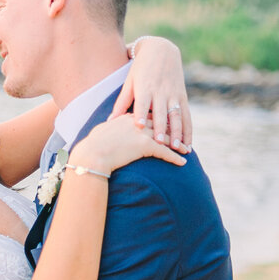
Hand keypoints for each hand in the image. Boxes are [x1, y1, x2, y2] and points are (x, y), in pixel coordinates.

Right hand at [70, 113, 186, 177]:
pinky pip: (165, 151)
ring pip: (166, 137)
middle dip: (172, 130)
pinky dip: (175, 157)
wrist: (92, 154)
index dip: (159, 120)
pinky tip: (182, 163)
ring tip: (186, 150)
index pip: (148, 116)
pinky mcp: (145, 145)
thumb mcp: (101, 132)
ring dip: (178, 144)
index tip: (166, 124)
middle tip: (181, 136)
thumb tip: (105, 131)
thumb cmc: (92, 146)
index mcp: (128, 117)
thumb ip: (109, 129)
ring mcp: (142, 132)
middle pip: (161, 124)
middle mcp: (137, 122)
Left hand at [114, 36, 192, 152]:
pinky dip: (188, 130)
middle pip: (161, 112)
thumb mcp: (130, 81)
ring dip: (177, 132)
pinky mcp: (182, 96)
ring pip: (177, 115)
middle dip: (161, 127)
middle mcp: (161, 91)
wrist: (161, 50)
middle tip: (160, 143)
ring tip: (176, 147)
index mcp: (145, 87)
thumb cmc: (141, 68)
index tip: (139, 126)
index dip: (141, 114)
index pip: (143, 102)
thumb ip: (122, 102)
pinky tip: (187, 144)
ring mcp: (173, 94)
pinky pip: (187, 116)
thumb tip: (110, 120)